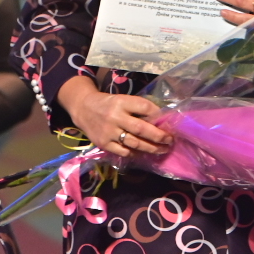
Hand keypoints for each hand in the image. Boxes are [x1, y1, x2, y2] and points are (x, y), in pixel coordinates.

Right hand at [57, 76, 172, 156]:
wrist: (84, 109)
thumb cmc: (109, 104)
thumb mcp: (123, 100)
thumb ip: (138, 108)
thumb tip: (161, 120)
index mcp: (122, 102)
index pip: (145, 107)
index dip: (158, 114)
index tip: (167, 121)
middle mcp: (115, 117)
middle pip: (141, 129)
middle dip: (159, 136)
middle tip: (170, 140)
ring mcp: (109, 132)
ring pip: (135, 143)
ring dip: (151, 148)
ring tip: (163, 149)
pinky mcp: (104, 144)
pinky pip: (124, 152)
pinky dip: (136, 153)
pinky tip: (144, 153)